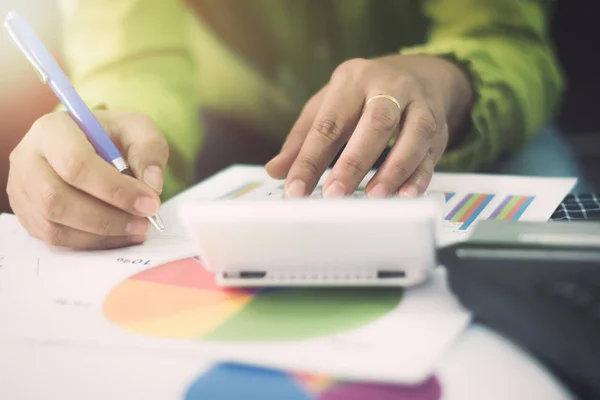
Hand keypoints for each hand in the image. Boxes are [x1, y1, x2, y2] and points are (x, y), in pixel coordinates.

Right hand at [7, 110, 167, 248]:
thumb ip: (149, 150)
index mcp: (52, 129)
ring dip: (102, 233)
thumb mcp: (138, 129)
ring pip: (54, 223)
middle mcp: (28, 158)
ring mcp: (23, 189)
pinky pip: (56, 237)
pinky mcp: (28, 214)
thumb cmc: (113, 136)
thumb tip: (151, 185)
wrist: (93, 144)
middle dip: (108, 217)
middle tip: (144, 221)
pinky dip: (92, 242)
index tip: (149, 202)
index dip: (115, 189)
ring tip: (137, 228)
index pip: (76, 165)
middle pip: (57, 199)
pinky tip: (119, 235)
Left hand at [266, 54, 473, 196]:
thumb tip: (275, 171)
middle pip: (376, 122)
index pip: (328, 123)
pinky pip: (432, 152)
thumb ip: (302, 139)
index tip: (295, 190)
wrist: (418, 74)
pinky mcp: (439, 126)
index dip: (310, 159)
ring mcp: (419, 105)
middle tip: (334, 195)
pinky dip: (419, 176)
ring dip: (394, 169)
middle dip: (354, 162)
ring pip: (413, 134)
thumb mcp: (327, 105)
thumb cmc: (362, 96)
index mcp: (353, 79)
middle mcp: (390, 86)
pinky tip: (406, 196)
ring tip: (373, 197)